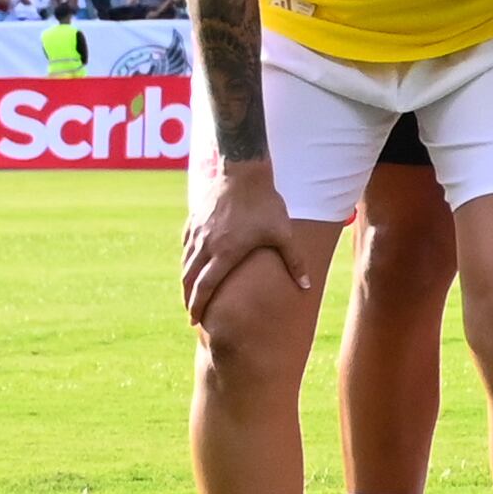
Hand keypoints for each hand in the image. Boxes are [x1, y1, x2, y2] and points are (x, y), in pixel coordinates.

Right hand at [177, 158, 317, 322]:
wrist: (243, 173)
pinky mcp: (192, 221)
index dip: (198, 305)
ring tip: (191, 294)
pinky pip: (185, 247)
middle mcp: (205, 245)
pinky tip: (191, 266)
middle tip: (191, 314)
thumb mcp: (283, 234)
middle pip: (189, 279)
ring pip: (185, 264)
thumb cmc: (266, 205)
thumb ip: (294, 262)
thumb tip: (307, 287)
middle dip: (188, 299)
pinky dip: (186, 260)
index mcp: (225, 252)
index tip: (194, 320)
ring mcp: (196, 233)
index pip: (205, 287)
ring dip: (186, 281)